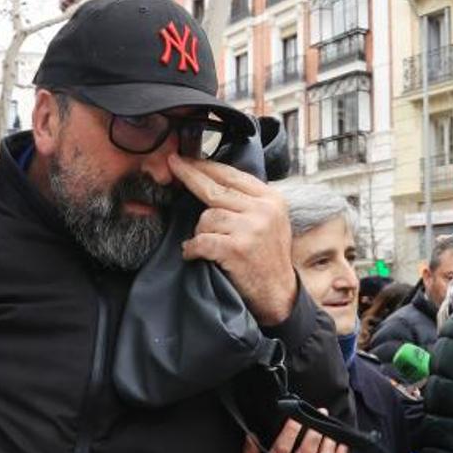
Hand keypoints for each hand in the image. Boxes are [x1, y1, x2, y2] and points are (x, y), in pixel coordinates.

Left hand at [168, 154, 296, 325]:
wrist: (279, 293)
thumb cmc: (268, 257)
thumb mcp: (270, 220)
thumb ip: (248, 200)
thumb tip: (212, 179)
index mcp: (271, 199)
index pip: (232, 175)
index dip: (206, 166)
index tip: (186, 159)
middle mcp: (263, 210)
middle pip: (215, 189)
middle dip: (190, 176)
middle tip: (173, 165)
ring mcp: (251, 228)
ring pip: (207, 217)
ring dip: (201, 232)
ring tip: (209, 245)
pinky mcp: (237, 248)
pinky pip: (201, 240)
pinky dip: (193, 248)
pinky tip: (194, 254)